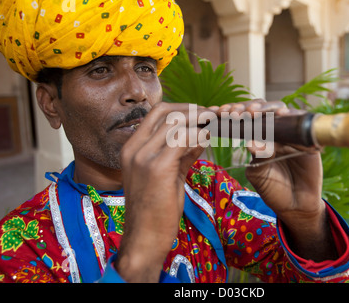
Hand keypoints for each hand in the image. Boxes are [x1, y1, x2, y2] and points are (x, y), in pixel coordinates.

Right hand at [115, 102, 207, 281]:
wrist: (144, 240)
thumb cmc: (155, 210)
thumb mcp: (168, 175)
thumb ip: (182, 154)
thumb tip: (202, 135)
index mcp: (131, 148)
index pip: (156, 113)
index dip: (182, 108)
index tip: (202, 112)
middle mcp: (133, 148)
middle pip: (165, 112)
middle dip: (193, 109)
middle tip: (213, 115)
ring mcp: (143, 157)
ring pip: (176, 123)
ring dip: (200, 121)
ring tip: (217, 125)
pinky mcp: (157, 168)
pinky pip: (182, 140)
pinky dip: (199, 136)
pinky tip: (210, 139)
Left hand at [214, 100, 335, 260]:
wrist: (295, 206)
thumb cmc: (273, 188)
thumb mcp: (260, 174)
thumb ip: (258, 158)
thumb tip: (251, 143)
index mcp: (258, 138)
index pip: (246, 119)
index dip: (236, 112)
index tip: (223, 112)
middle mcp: (274, 132)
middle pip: (263, 110)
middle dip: (249, 107)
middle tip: (239, 112)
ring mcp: (291, 133)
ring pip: (281, 111)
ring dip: (268, 108)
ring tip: (255, 112)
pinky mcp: (308, 138)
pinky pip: (301, 122)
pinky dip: (292, 116)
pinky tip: (281, 115)